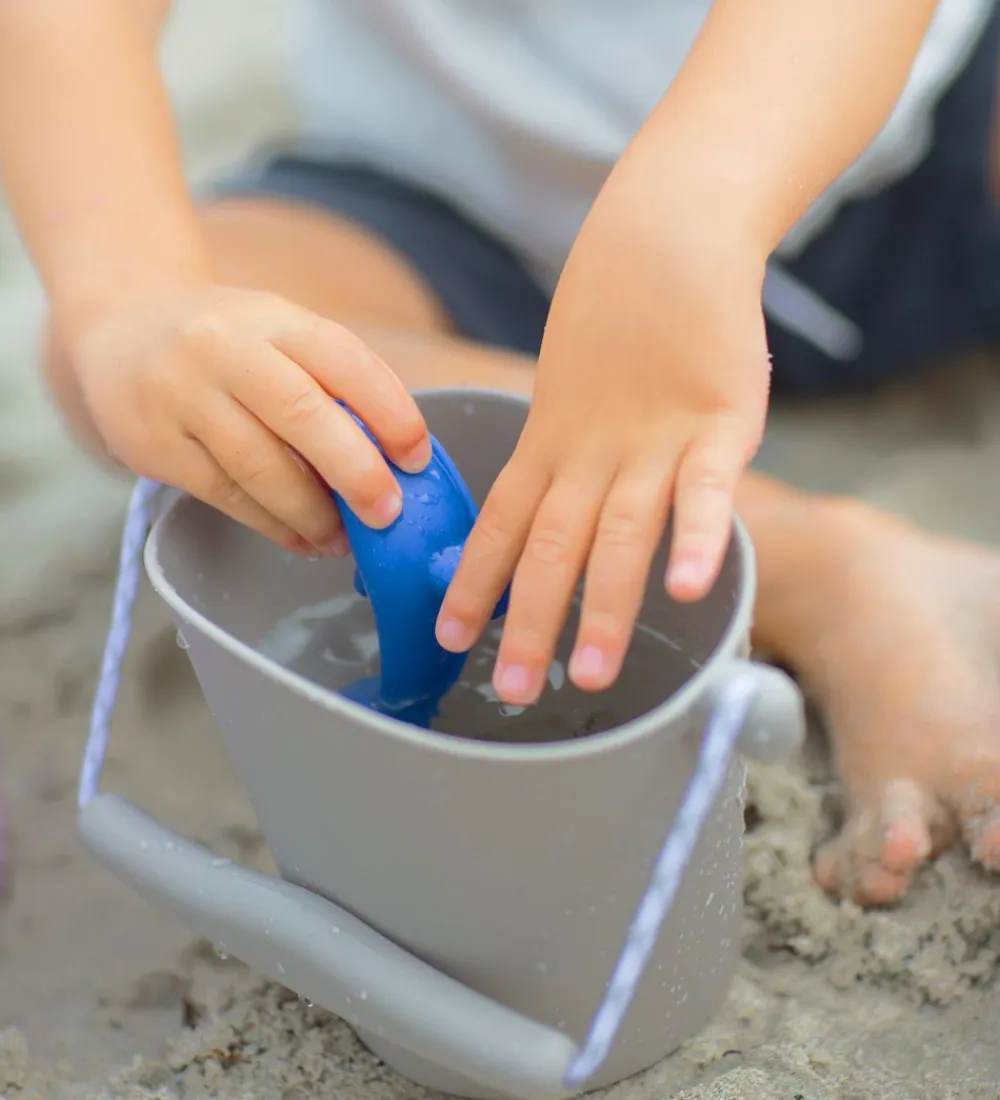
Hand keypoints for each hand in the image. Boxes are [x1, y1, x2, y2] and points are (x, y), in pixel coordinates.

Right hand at [71, 283, 430, 554]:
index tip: (417, 458)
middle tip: (388, 514)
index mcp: (273, 318)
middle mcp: (225, 348)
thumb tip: (394, 464)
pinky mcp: (154, 444)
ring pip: (260, 466)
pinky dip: (271, 524)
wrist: (119, 330)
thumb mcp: (278, 335)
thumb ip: (330, 383)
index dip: (390, 412)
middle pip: (303, 414)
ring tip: (342, 540)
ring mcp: (183, 395)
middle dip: (356, 473)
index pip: (344, 359)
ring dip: (312, 514)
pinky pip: (225, 494)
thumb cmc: (226, 345)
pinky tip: (301, 539)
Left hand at [436, 172, 769, 704]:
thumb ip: (560, 462)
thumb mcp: (567, 398)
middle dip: (530, 620)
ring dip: (602, 604)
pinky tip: (689, 590)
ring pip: (622, 533)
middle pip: (552, 545)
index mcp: (552, 447)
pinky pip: (708, 489)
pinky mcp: (719, 421)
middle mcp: (592, 454)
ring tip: (588, 672)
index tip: (448, 635)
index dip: (473, 582)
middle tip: (512, 689)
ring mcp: (655, 440)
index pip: (502, 525)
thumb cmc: (614, 326)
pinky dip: (699, 538)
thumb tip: (541, 524)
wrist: (662, 239)